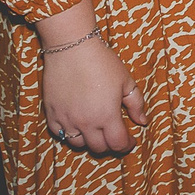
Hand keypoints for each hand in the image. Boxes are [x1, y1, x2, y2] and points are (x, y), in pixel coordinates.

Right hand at [39, 30, 145, 155]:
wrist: (72, 47)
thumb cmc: (102, 61)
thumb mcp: (126, 81)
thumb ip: (136, 103)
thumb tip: (142, 121)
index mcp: (107, 115)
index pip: (118, 143)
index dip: (127, 145)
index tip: (130, 140)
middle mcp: (86, 122)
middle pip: (99, 148)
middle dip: (110, 144)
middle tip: (114, 135)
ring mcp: (66, 119)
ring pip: (78, 144)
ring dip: (89, 141)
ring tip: (95, 130)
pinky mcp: (51, 113)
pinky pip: (58, 134)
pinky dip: (68, 134)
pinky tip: (76, 124)